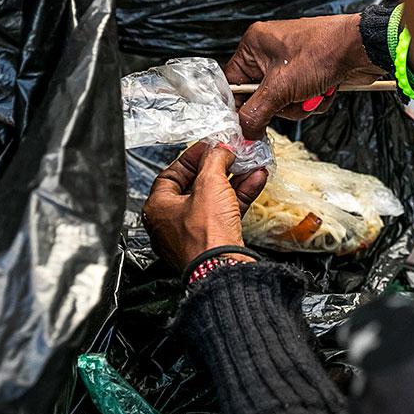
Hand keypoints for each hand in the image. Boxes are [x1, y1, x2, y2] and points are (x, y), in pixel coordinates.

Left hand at [144, 143, 269, 269]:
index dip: (193, 157)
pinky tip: (254, 181)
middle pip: (196, 186)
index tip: (209, 148)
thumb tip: (219, 151)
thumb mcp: (209, 183)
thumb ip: (214, 161)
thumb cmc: (205, 234)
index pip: (172, 173)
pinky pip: (226, 212)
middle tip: (231, 156)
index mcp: (158, 207)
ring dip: (234, 181)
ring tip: (249, 166)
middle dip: (218, 169)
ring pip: (214, 199)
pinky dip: (240, 196)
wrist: (223, 266)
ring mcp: (193, 233)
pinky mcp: (213, 241)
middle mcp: (172, 222)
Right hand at [224, 14, 384, 139]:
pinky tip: (326, 89)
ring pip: (285, 103)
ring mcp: (292, 65)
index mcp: (254, 46)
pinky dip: (315, 100)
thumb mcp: (281, 87)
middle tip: (293, 98)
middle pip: (261, 97)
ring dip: (301, 104)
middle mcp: (271, 53)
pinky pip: (303, 99)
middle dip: (282, 105)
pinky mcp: (311, 75)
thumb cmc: (323, 52)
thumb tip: (244, 131)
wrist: (362, 49)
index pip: (232, 83)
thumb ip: (256, 112)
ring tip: (314, 91)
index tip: (244, 125)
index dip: (239, 106)